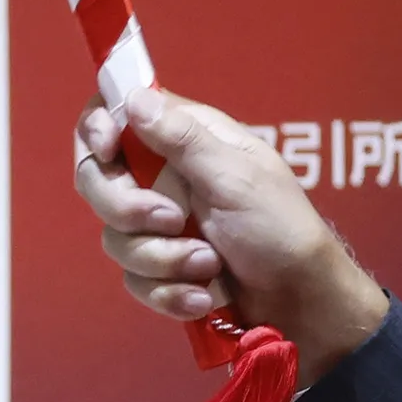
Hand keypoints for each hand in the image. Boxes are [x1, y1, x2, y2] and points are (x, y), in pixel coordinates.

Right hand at [73, 86, 389, 387]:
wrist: (305, 306)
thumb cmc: (281, 229)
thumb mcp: (236, 177)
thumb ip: (182, 138)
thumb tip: (133, 96)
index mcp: (182, 139)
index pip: (113, 114)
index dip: (96, 129)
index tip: (107, 152)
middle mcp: (162, 177)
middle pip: (97, 179)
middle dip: (126, 208)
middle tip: (171, 220)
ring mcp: (158, 225)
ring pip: (115, 237)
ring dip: (162, 258)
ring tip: (209, 266)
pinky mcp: (161, 268)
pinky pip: (134, 278)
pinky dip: (168, 292)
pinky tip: (202, 296)